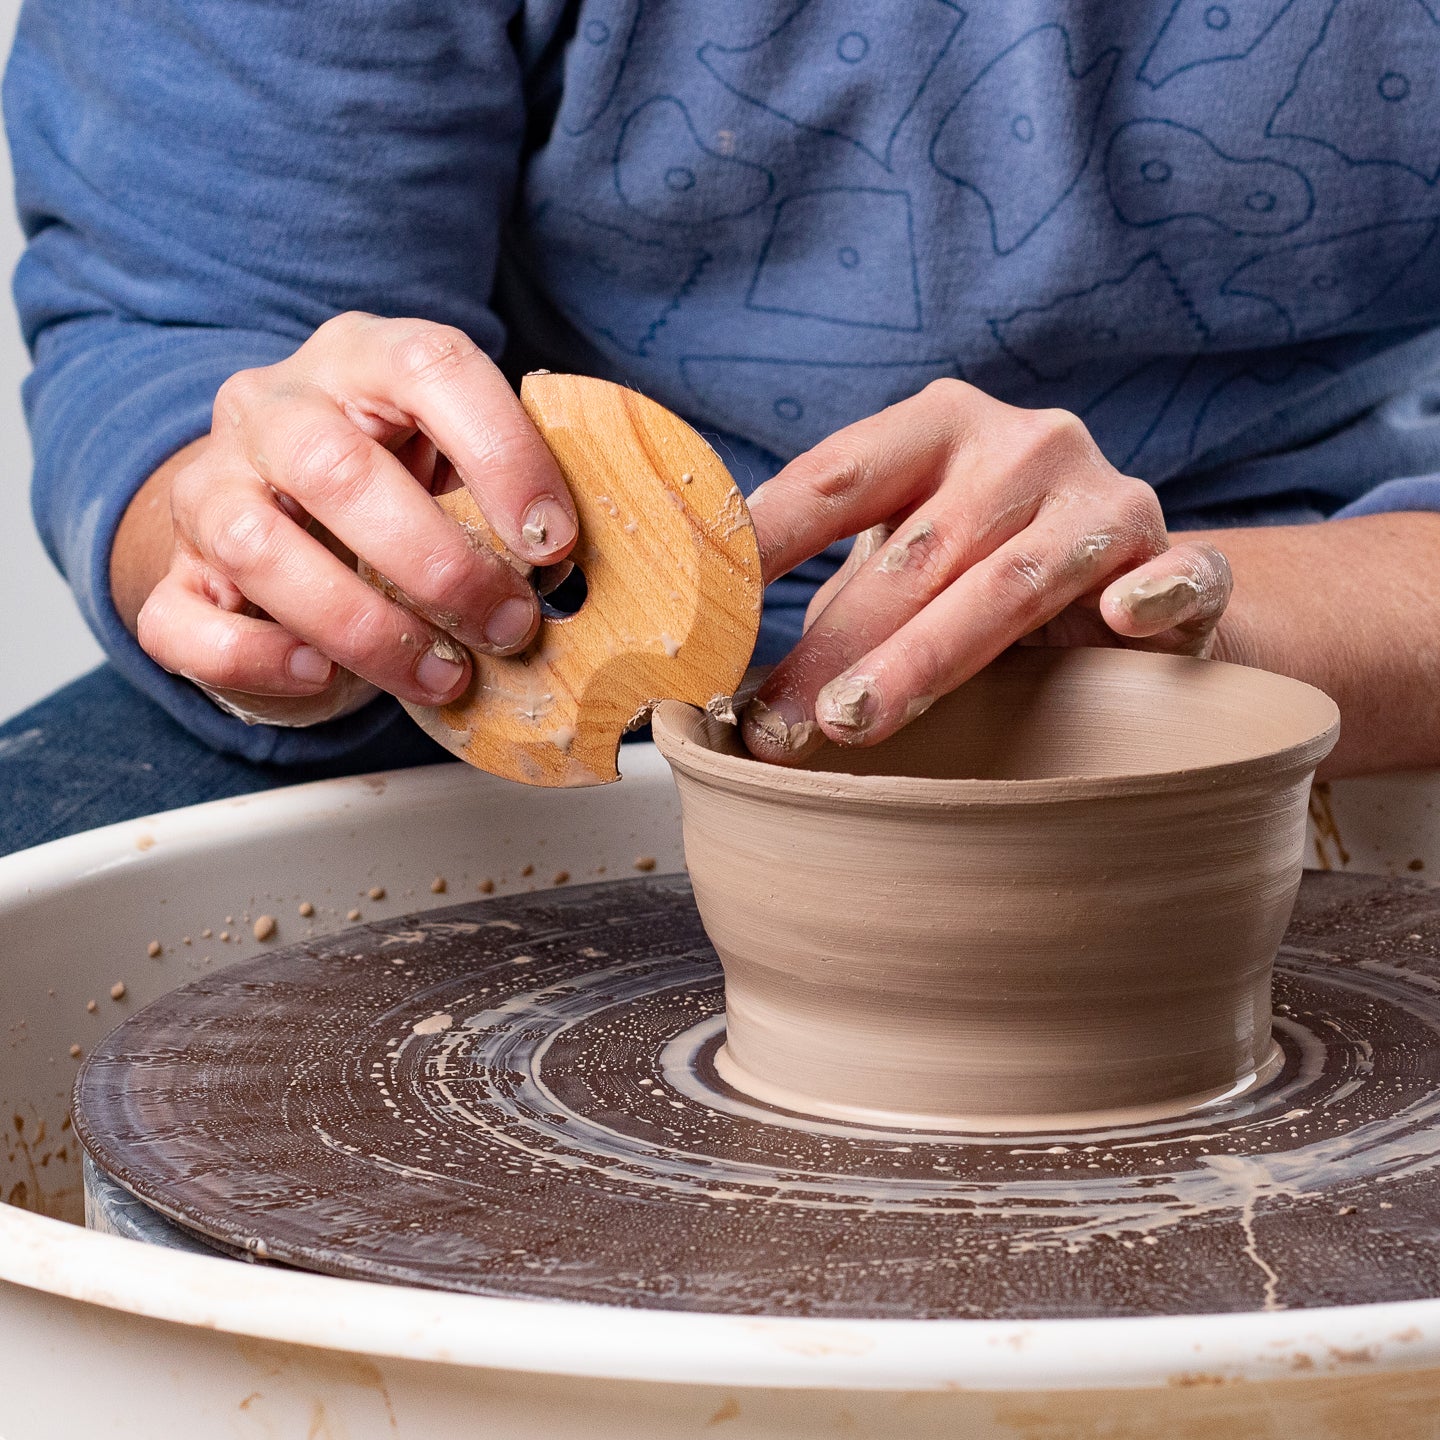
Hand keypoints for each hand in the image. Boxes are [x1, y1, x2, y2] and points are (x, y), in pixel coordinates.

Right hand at [128, 313, 575, 725]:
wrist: (282, 510)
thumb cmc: (396, 486)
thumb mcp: (454, 459)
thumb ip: (503, 490)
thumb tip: (564, 561)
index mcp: (362, 360)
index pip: (430, 370)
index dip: (502, 454)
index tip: (552, 541)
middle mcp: (273, 411)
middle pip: (335, 470)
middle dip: (438, 566)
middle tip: (508, 625)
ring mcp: (210, 488)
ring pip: (256, 547)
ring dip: (365, 627)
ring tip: (442, 674)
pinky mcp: (175, 575)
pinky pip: (185, 622)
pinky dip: (259, 658)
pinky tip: (322, 674)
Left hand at [742, 379, 1231, 760]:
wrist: (1129, 581)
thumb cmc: (982, 571)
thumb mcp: (905, 559)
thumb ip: (837, 597)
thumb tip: (728, 684)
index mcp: (939, 427)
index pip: (839, 476)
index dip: (769, 534)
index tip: (703, 594)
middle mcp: (1025, 446)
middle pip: (914, 552)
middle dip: (834, 645)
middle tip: (772, 725)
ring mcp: (1106, 500)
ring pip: (1009, 582)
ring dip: (927, 657)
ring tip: (852, 720)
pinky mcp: (1177, 558)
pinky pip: (1176, 576)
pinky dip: (1153, 593)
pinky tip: (1122, 619)